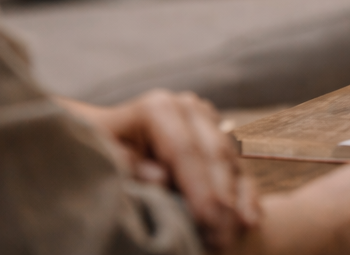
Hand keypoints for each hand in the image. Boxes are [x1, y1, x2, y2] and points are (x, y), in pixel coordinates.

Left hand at [60, 90, 259, 249]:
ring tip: (228, 240)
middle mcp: (190, 109)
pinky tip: (250, 221)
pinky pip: (238, 170)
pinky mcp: (219, 140)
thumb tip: (161, 178)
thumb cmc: (99, 151)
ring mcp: (208, 123)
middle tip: (220, 241)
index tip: (205, 223)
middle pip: (214, 156)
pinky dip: (245, 196)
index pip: (185, 150)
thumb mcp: (101, 156)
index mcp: (159, 108)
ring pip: (230, 163)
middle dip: (220, 202)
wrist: (107, 137)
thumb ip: (125, 164)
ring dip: (233, 204)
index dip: (198, 189)